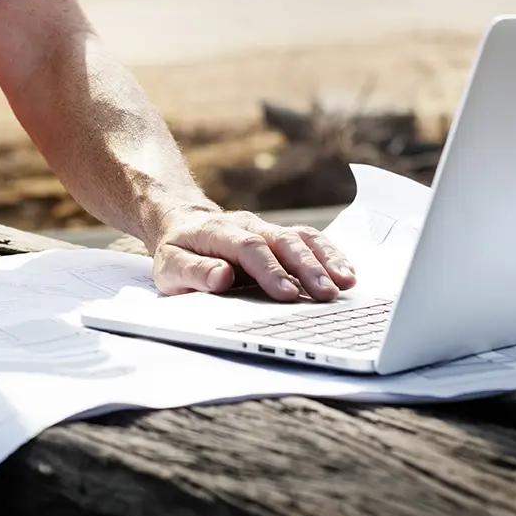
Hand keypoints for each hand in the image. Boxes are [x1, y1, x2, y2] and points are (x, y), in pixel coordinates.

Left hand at [150, 207, 356, 301]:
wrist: (184, 222)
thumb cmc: (178, 251)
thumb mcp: (169, 266)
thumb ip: (193, 273)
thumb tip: (222, 278)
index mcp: (218, 233)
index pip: (249, 248)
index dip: (269, 270)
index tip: (286, 294)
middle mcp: (249, 226)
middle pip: (284, 242)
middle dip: (308, 268)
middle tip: (326, 294)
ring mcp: (268, 229)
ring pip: (303, 238)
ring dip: (326, 260)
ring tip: (346, 283)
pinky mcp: (281, 236)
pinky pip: (310, 241)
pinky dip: (331, 256)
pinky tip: (347, 274)